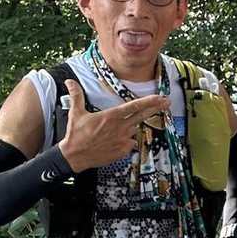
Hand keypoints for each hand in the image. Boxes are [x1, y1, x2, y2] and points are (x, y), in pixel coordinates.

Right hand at [56, 80, 170, 172]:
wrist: (74, 156)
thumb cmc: (76, 134)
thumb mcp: (75, 113)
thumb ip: (76, 95)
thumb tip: (69, 81)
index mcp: (111, 116)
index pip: (134, 106)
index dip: (149, 101)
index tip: (161, 98)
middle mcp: (120, 127)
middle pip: (142, 116)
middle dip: (156, 108)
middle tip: (166, 103)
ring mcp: (123, 140)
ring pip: (134, 129)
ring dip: (131, 127)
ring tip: (117, 129)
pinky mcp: (122, 150)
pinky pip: (131, 143)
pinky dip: (127, 140)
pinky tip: (116, 140)